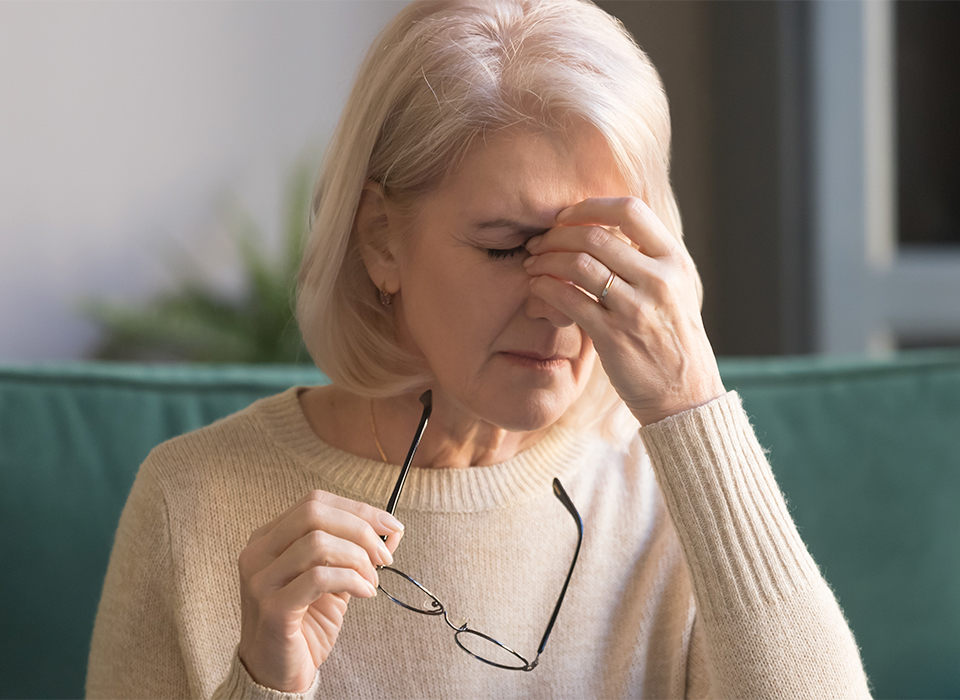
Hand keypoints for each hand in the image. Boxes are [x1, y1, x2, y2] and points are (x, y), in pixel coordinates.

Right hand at [237, 490, 403, 691]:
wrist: (277, 674)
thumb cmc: (304, 624)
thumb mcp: (334, 580)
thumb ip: (355, 552)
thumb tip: (392, 531)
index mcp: (269, 538)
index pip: (315, 502)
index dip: (358, 509)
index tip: (391, 526)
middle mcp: (258, 553)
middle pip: (314, 513)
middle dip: (360, 529)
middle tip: (384, 555)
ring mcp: (261, 579)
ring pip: (317, 543)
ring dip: (358, 558)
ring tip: (371, 580)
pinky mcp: (272, 608)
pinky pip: (318, 577)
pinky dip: (351, 580)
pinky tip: (365, 594)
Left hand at [524, 196, 724, 425]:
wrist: (685, 395)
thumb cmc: (672, 340)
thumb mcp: (675, 291)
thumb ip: (647, 260)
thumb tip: (602, 228)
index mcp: (675, 261)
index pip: (630, 211)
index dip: (590, 207)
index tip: (566, 217)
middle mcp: (659, 279)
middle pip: (596, 235)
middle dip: (556, 235)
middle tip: (537, 243)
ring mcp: (637, 308)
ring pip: (579, 264)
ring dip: (546, 260)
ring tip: (532, 265)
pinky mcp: (614, 336)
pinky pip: (569, 299)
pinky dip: (546, 288)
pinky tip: (537, 289)